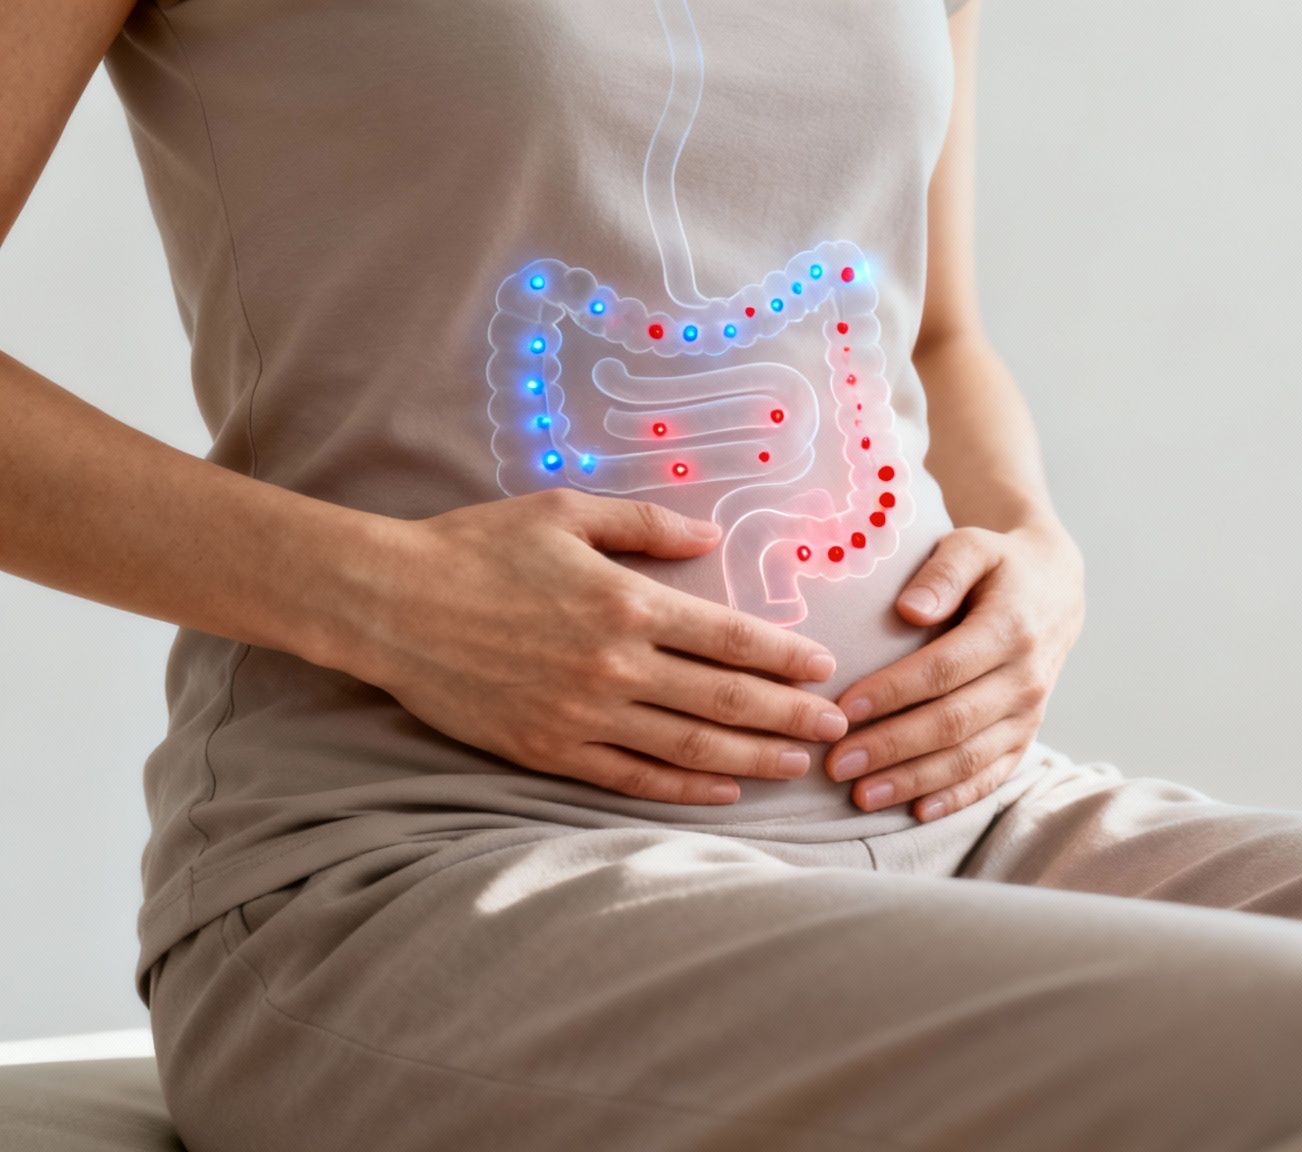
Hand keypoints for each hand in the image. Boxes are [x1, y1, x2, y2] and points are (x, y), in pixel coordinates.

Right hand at [338, 490, 848, 804]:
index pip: (730, 638)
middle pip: (726, 699)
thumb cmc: (478, 548)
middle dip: (791, 716)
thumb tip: (710, 535)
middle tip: (839, 726)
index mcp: (626, 604)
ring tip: (800, 764)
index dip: (786, 658)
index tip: (826, 669)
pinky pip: (632, 777)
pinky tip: (725, 790)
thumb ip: (646, 525)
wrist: (388, 603)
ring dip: (752, 758)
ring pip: (689, 746)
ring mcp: (582, 716)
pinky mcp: (549, 750)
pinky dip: (685, 787)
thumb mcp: (566, 513)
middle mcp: (614, 667)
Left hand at [824, 520, 1083, 819]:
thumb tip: (908, 610)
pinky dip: (956, 798)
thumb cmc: (999, 565)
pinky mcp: (1027, 736)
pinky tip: (916, 812)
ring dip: (914, 780)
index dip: (893, 692)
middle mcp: (1025, 678)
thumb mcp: (974, 545)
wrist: (1055, 588)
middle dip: (891, 747)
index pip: (944, 669)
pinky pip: (993, 775)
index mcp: (1010, 629)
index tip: (844, 708)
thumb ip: (943, 572)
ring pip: (970, 758)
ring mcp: (1030, 713)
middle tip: (836, 764)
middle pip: (953, 722)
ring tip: (861, 795)